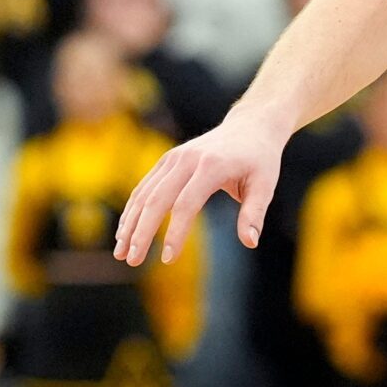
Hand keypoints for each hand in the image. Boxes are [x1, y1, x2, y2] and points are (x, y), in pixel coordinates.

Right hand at [114, 113, 290, 263]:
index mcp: (211, 166)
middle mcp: (187, 159)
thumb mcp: (265, 185)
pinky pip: (144, 186)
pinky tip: (125, 231)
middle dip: (141, 232)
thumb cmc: (260, 160)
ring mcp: (173, 157)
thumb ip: (254, 214)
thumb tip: (250, 242)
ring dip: (130, 223)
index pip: (186, 204)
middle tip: (131, 260)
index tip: (168, 259)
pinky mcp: (167, 160)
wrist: (250, 126)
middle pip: (157, 199)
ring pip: (144, 193)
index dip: (175, 233)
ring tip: (120, 252)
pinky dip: (133, 209)